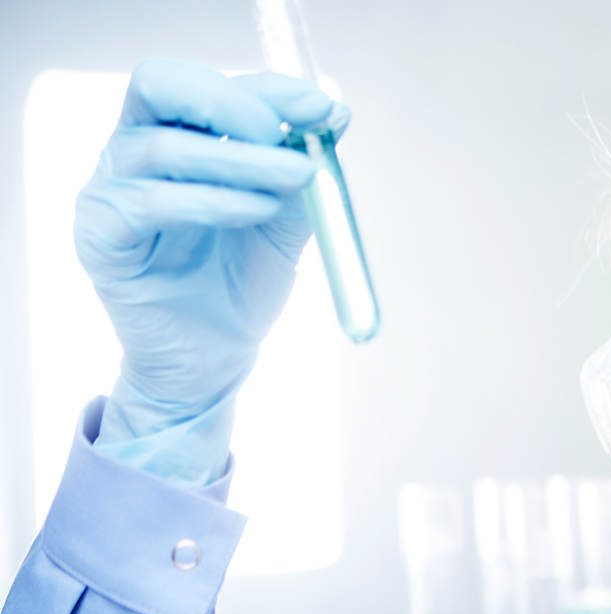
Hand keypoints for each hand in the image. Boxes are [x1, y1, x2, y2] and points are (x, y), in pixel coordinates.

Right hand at [75, 58, 347, 484]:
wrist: (217, 357)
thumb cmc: (243, 284)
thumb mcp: (285, 220)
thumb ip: (302, 170)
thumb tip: (335, 113)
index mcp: (177, 136)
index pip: (211, 85)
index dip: (269, 89)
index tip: (324, 109)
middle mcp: (134, 151)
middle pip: (160, 85)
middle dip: (233, 102)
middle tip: (288, 136)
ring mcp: (110, 190)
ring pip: (163, 148)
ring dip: (240, 159)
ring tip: (296, 179)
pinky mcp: (100, 236)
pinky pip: (149, 202)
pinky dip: (212, 201)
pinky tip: (258, 210)